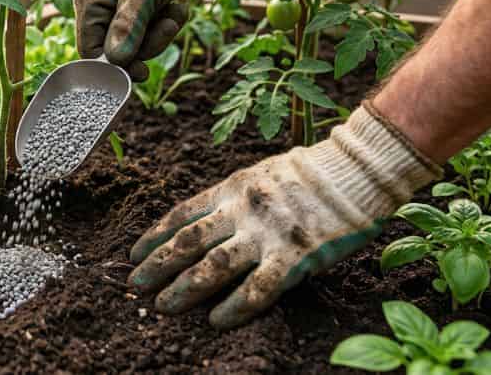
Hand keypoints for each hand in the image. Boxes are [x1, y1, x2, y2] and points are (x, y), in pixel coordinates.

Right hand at [74, 0, 208, 79]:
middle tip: (167, 27)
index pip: (90, 52)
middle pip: (116, 52)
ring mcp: (116, 11)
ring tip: (173, 11)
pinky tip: (174, 6)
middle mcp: (98, 9)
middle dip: (146, 44)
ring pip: (136, 44)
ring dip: (160, 33)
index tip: (142, 71)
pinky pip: (149, 32)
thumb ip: (128, 27)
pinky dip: (165, 23)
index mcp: (89, 4)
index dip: (114, 65)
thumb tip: (117, 62)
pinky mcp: (135, 10)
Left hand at [128, 104, 440, 328]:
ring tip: (163, 306)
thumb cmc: (312, 173)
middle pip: (188, 242)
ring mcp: (267, 234)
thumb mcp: (262, 174)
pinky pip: (258, 288)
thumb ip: (236, 199)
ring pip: (213, 265)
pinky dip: (234, 306)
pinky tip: (216, 320)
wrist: (356, 170)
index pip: (183, 214)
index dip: (155, 235)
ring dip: (184, 288)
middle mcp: (242, 210)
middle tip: (135, 285)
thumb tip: (211, 225)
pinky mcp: (294, 256)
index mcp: (233, 188)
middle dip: (158, 265)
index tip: (134, 253)